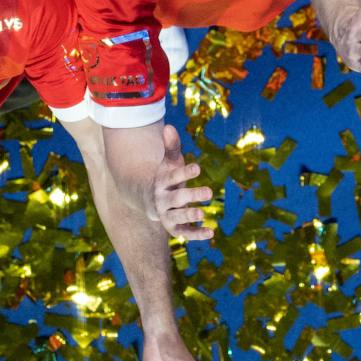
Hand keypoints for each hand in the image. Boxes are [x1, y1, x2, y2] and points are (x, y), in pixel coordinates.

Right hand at [150, 123, 212, 241]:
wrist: (148, 199)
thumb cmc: (165, 176)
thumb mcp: (168, 162)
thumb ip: (171, 146)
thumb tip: (168, 127)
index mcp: (162, 182)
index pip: (173, 177)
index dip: (185, 172)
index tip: (198, 168)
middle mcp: (162, 199)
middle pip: (177, 198)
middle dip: (192, 195)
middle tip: (209, 192)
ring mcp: (167, 214)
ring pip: (177, 217)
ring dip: (190, 216)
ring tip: (203, 214)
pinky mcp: (173, 227)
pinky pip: (183, 233)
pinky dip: (196, 234)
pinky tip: (211, 233)